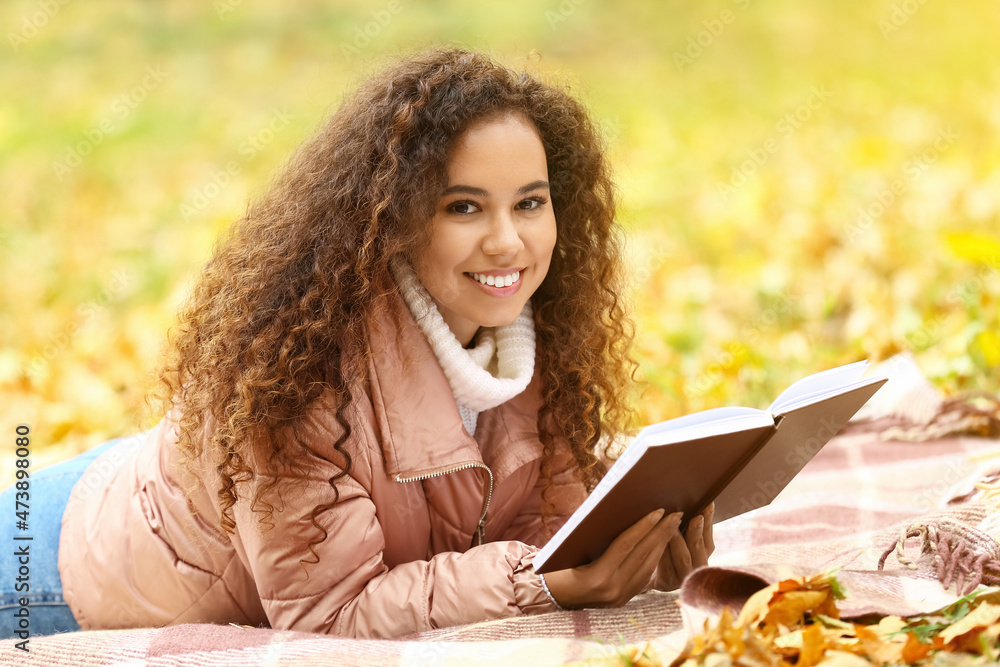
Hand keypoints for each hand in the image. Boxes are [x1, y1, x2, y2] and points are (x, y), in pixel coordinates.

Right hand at [542, 508, 682, 608]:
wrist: (550, 598)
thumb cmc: (557, 566)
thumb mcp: (572, 548)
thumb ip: (597, 535)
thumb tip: (619, 512)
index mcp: (597, 576)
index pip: (627, 546)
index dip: (644, 526)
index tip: (659, 510)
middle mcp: (612, 590)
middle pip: (642, 555)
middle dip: (661, 532)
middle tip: (676, 513)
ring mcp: (619, 597)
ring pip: (647, 566)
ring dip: (661, 544)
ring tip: (673, 525)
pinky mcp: (623, 600)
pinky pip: (644, 576)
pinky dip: (653, 558)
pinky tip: (661, 544)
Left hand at [655, 502, 714, 590]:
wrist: (641, 573)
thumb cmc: (660, 546)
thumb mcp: (674, 535)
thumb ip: (682, 523)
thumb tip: (687, 497)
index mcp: (703, 552)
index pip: (708, 534)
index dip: (710, 520)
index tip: (708, 504)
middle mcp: (697, 565)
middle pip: (698, 546)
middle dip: (696, 530)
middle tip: (695, 517)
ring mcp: (684, 576)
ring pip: (683, 557)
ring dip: (678, 540)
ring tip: (673, 526)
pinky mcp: (667, 583)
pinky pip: (665, 566)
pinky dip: (662, 552)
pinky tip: (655, 541)